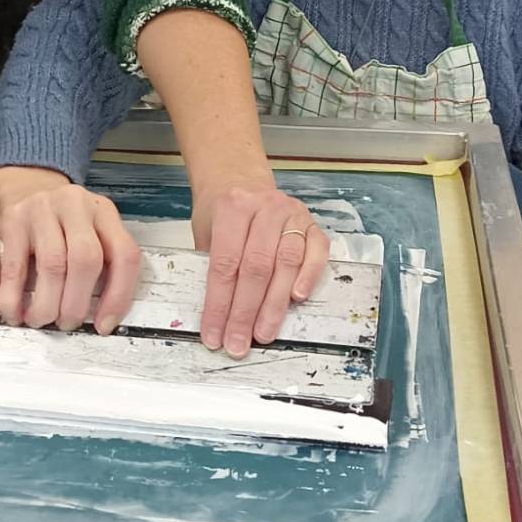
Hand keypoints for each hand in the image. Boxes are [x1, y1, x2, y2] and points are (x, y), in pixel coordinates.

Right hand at [0, 166, 142, 332]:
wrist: (24, 183)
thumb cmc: (61, 218)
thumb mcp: (90, 229)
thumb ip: (101, 262)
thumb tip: (102, 318)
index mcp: (104, 212)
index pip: (124, 255)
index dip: (117, 296)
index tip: (104, 324)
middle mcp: (76, 206)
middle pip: (86, 260)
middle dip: (76, 303)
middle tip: (67, 323)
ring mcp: (43, 209)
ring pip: (53, 265)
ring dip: (47, 304)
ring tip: (42, 319)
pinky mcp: (13, 220)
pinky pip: (15, 267)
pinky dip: (13, 297)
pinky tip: (14, 311)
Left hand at [192, 174, 329, 358]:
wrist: (239, 178)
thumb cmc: (221, 210)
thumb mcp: (205, 230)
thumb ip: (212, 264)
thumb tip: (217, 315)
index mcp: (233, 208)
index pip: (226, 264)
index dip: (219, 304)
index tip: (214, 334)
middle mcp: (265, 208)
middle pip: (256, 268)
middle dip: (245, 312)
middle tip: (238, 343)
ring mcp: (292, 214)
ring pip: (286, 264)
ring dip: (274, 305)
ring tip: (263, 333)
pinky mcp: (311, 223)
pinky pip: (316, 252)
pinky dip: (309, 276)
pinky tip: (297, 299)